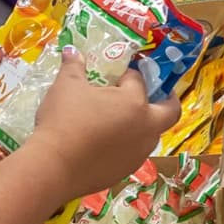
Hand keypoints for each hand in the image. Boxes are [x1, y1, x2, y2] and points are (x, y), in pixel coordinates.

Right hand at [29, 51, 179, 197]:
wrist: (54, 166)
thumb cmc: (64, 120)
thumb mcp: (66, 86)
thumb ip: (74, 66)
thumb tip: (71, 51)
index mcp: (134, 102)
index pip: (137, 80)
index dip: (127, 74)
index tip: (116, 73)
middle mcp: (145, 128)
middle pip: (170, 112)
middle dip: (167, 100)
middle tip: (158, 94)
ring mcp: (138, 153)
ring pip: (152, 135)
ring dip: (144, 125)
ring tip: (123, 120)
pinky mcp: (125, 172)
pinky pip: (133, 154)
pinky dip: (126, 145)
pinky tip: (106, 144)